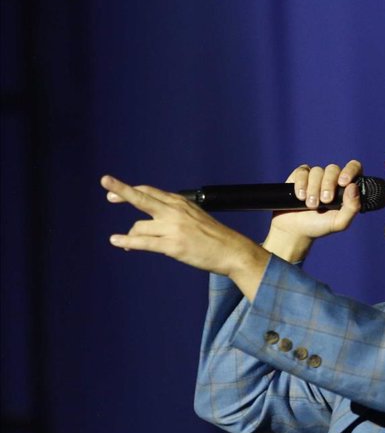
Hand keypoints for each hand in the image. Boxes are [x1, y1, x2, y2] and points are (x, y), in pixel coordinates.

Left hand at [101, 175, 268, 298]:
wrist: (232, 251)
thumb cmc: (214, 237)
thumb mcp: (196, 217)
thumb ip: (175, 214)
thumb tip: (153, 221)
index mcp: (181, 203)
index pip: (150, 192)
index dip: (131, 191)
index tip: (113, 192)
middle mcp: (175, 212)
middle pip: (142, 198)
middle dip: (122, 190)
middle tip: (105, 181)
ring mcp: (173, 228)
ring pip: (140, 226)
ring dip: (130, 235)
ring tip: (124, 243)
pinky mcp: (173, 246)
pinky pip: (144, 242)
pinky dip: (128, 241)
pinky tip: (117, 241)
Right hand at [263, 160, 362, 261]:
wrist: (296, 229)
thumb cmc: (320, 225)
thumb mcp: (339, 222)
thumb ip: (352, 207)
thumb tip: (353, 187)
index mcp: (345, 188)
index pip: (354, 168)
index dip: (350, 170)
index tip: (342, 183)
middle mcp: (332, 179)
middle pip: (333, 169)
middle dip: (328, 185)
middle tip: (325, 201)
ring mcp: (316, 176)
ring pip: (317, 171)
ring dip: (313, 189)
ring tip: (311, 205)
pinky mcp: (300, 176)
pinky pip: (302, 172)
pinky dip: (301, 184)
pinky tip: (300, 197)